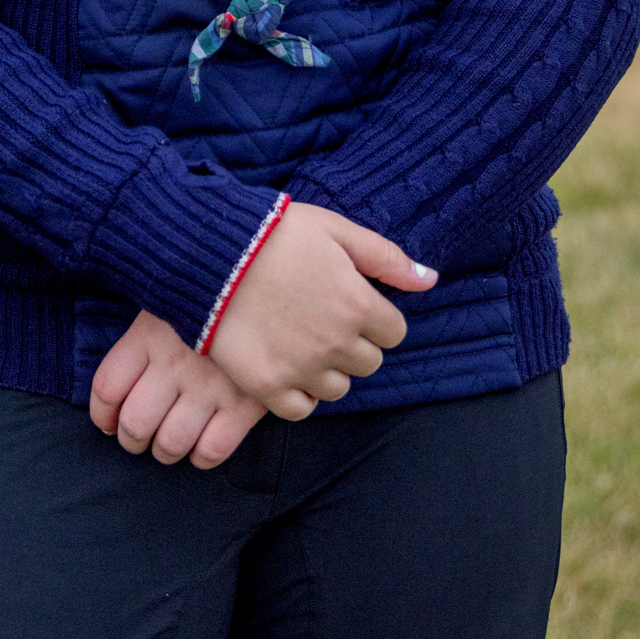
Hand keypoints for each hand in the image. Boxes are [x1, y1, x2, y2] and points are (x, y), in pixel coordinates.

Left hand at [90, 311, 266, 469]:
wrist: (270, 289)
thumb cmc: (211, 298)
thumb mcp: (168, 299)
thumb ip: (140, 335)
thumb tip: (114, 382)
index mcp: (149, 334)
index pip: (107, 388)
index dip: (101, 414)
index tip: (107, 422)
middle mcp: (174, 363)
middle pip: (135, 424)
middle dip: (132, 439)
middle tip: (139, 436)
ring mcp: (210, 387)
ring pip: (170, 444)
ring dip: (164, 451)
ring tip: (168, 443)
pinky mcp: (245, 405)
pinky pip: (211, 451)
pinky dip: (201, 456)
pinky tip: (201, 443)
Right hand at [208, 202, 436, 419]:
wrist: (209, 251)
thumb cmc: (274, 232)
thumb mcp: (335, 229)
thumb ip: (385, 257)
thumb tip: (431, 280)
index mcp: (358, 304)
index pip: (395, 332)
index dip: (375, 317)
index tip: (350, 303)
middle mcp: (336, 343)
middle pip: (369, 362)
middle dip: (353, 343)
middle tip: (323, 318)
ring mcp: (301, 368)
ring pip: (338, 388)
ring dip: (327, 369)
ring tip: (302, 340)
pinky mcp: (267, 385)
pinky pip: (301, 409)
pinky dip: (298, 394)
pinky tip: (286, 365)